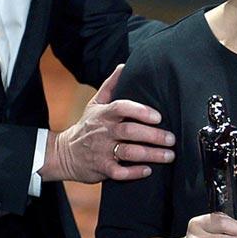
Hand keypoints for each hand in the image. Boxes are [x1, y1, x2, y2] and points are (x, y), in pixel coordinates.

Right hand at [38, 64, 175, 182]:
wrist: (65, 153)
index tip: (158, 116)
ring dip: (150, 155)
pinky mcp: (102, 169)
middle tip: (171, 139)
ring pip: (128, 153)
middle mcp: (104, 132)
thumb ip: (111, 85)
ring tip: (169, 155)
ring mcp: (102, 151)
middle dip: (153, 135)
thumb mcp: (95, 103)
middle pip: (129, 132)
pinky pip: (119, 173)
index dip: (140, 111)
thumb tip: (124, 65)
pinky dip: (134, 173)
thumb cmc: (87, 126)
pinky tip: (148, 170)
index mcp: (104, 114)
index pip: (121, 108)